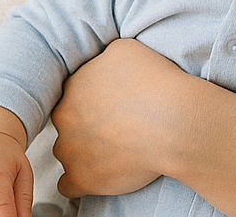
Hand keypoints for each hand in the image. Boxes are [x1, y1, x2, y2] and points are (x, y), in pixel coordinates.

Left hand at [51, 38, 183, 197]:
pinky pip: (67, 185)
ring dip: (83, 153)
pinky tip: (97, 176)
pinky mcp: (82, 178)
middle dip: (85, 125)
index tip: (110, 106)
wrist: (171, 121)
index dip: (92, 100)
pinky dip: (80, 182)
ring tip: (112, 152)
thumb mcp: (122, 49)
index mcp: (73, 85)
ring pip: (67, 152)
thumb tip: (101, 65)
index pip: (72, 94)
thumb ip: (102, 59)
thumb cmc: (153, 82)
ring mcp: (70, 150)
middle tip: (113, 127)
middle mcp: (64, 116)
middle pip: (68, 122)